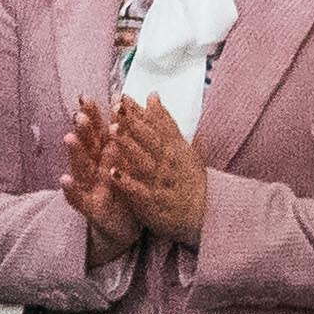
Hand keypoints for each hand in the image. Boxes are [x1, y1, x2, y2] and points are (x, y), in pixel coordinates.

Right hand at [61, 95, 141, 252]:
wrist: (124, 230)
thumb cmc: (125, 194)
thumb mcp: (127, 165)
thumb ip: (123, 141)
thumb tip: (125, 111)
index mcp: (106, 158)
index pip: (99, 132)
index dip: (94, 115)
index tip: (89, 96)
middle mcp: (94, 169)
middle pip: (88, 146)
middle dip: (84, 129)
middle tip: (80, 112)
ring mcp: (90, 188)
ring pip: (81, 168)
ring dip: (75, 153)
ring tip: (69, 138)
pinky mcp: (91, 208)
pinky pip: (79, 199)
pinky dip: (71, 190)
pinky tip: (64, 180)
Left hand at [105, 96, 208, 247]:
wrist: (201, 217)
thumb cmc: (187, 180)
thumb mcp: (182, 150)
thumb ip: (166, 124)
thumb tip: (153, 95)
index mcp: (175, 149)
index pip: (158, 126)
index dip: (141, 112)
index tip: (123, 96)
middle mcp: (170, 163)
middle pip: (151, 140)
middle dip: (134, 123)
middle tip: (117, 106)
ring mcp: (163, 182)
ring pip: (144, 162)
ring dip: (129, 147)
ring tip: (112, 131)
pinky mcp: (155, 203)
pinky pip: (140, 191)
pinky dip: (128, 183)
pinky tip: (113, 173)